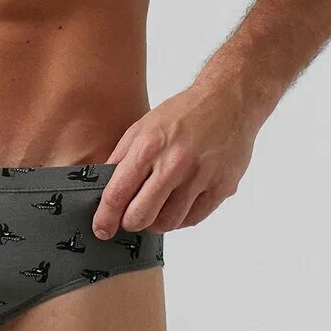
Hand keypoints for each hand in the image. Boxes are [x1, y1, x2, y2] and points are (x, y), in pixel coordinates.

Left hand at [91, 81, 258, 237]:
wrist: (229, 101)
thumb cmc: (184, 112)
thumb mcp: (142, 127)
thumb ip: (121, 158)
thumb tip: (104, 188)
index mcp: (149, 146)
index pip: (118, 193)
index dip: (105, 218)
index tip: (102, 228)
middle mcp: (174, 163)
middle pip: (141, 216)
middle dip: (130, 222)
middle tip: (130, 217)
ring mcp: (200, 177)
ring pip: (168, 223)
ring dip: (156, 223)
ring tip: (155, 210)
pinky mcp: (221, 187)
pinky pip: (193, 219)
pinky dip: (180, 219)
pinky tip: (176, 206)